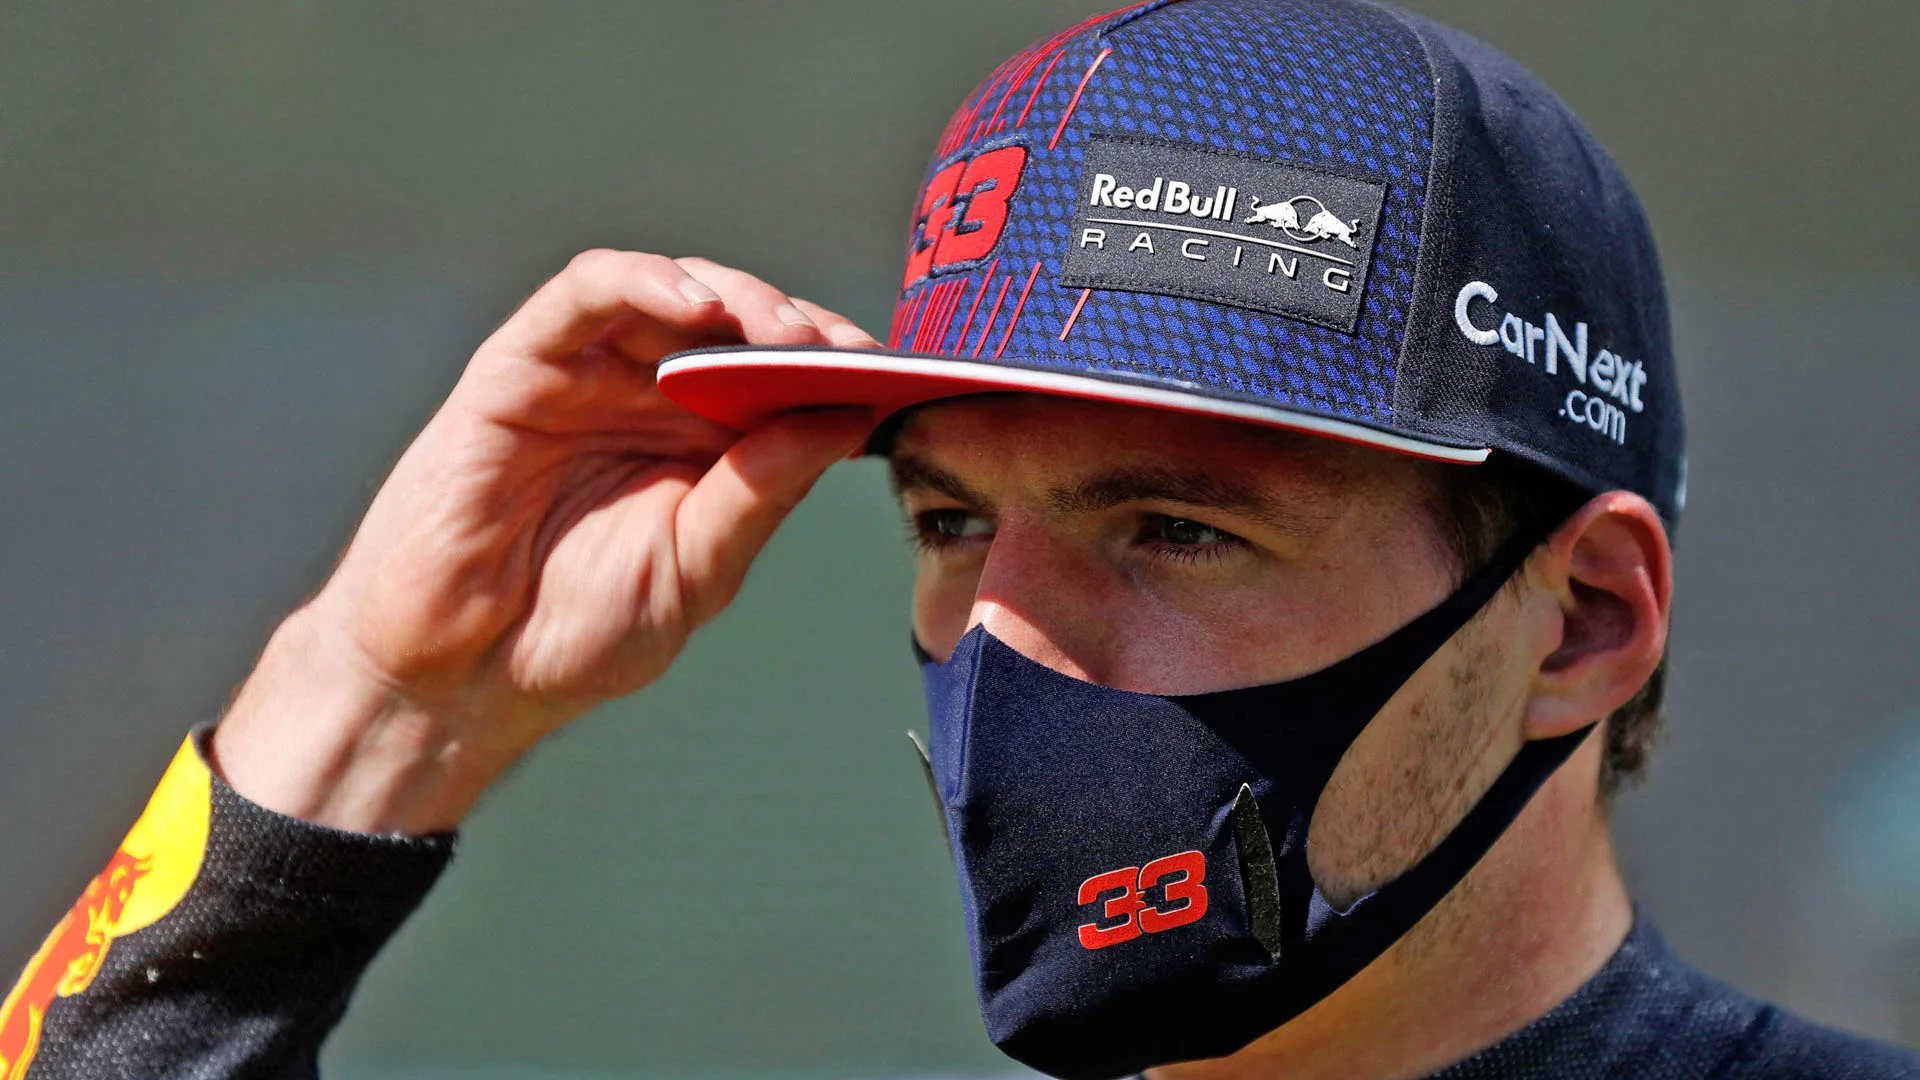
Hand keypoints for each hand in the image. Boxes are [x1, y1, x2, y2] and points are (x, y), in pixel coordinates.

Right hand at [212, 251, 877, 833]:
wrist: (457, 680)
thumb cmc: (574, 631)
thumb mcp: (695, 567)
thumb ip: (759, 490)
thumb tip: (843, 417)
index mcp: (703, 445)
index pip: (783, 377)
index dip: (839, 364)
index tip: (896, 374)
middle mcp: (649, 398)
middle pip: (738, 323)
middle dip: (799, 326)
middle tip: (843, 348)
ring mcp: (586, 377)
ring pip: (670, 292)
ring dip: (735, 296)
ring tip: (782, 329)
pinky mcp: (519, 366)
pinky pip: (584, 295)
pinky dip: (641, 280)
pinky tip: (692, 302)